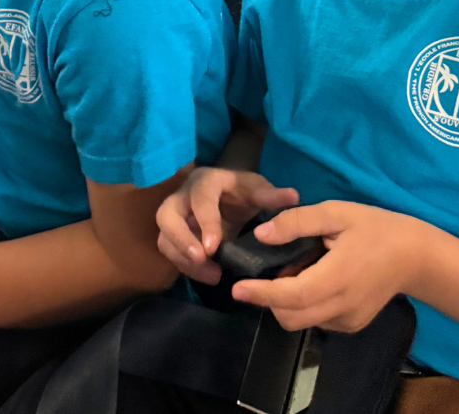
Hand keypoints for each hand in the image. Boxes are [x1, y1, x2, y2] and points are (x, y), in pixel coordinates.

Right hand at [156, 167, 298, 284]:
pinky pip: (170, 252)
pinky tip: (210, 277)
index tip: (214, 247)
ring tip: (212, 276)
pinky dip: (186, 267)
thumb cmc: (241, 191)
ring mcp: (175, 217)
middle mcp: (183, 197)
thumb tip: (294, 197)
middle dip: (180, 239)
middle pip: (165, 215)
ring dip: (183, 259)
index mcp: (206, 182)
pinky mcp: (174, 236)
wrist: (227, 196)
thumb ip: (271, 195)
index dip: (205, 222)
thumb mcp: (256, 189)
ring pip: (164, 237)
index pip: (200, 199)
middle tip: (201, 259)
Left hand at [231, 201, 429, 332]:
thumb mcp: (336, 213)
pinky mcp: (352, 325)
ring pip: (302, 321)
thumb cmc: (375, 227)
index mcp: (337, 278)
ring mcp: (348, 321)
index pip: (291, 296)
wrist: (415, 255)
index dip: (261, 294)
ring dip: (287, 302)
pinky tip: (316, 277)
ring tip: (297, 267)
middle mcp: (341, 307)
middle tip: (267, 270)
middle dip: (269, 299)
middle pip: (291, 317)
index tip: (237, 289)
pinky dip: (306, 304)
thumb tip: (261, 234)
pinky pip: (317, 319)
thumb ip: (297, 222)